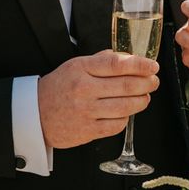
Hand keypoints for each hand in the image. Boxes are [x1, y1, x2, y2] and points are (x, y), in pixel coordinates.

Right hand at [37, 50, 159, 147]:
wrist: (34, 114)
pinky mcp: (87, 131)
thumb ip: (102, 61)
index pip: (117, 64)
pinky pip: (117, 125)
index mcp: (81, 69)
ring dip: (141, 101)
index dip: (140, 64)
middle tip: (154, 81)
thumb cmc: (59, 87)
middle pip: (126, 86)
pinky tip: (126, 112)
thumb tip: (130, 59)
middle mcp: (84, 89)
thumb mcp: (76, 65)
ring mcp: (86, 111)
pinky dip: (126, 118)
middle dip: (147, 83)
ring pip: (125, 107)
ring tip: (145, 96)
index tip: (152, 66)